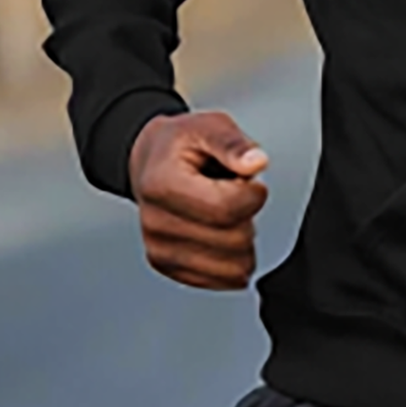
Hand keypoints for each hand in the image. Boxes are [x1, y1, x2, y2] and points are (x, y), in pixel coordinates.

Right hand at [128, 110, 269, 289]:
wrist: (150, 162)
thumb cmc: (180, 144)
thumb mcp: (210, 126)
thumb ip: (234, 144)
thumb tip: (255, 163)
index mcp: (163, 185)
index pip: (227, 209)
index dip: (253, 195)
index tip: (249, 180)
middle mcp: (156, 222)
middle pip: (233, 240)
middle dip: (249, 216)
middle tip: (232, 192)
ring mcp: (160, 249)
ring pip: (231, 267)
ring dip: (243, 240)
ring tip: (224, 211)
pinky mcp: (169, 267)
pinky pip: (221, 280)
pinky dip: (233, 260)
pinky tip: (220, 232)